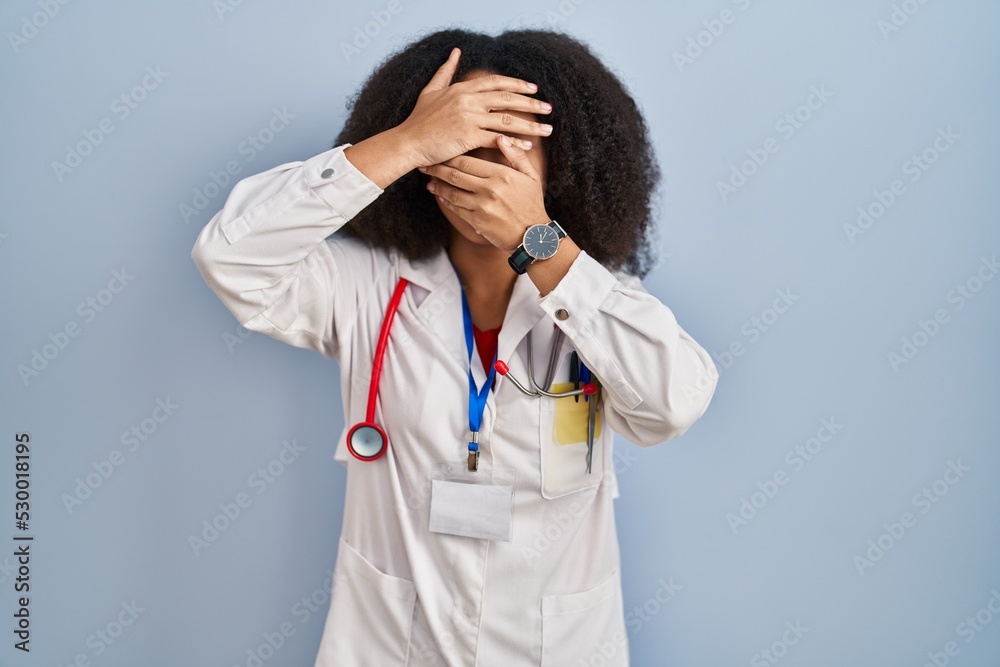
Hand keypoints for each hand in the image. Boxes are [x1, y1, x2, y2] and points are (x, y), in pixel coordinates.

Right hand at [396, 47, 552, 167]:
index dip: (518, 84)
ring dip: (531, 125)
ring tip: (547, 131)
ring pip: (507, 119)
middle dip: (531, 103)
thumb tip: (455, 51)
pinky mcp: (468, 136)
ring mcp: (469, 118)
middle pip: (508, 98)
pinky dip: (515, 142)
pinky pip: (497, 138)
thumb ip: (446, 71)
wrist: (408, 141)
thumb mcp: (431, 90)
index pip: (497, 82)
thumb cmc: (419, 120)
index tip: (534, 89)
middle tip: (549, 108)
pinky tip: (528, 146)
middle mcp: (468, 100)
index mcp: (463, 88)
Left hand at [420, 133, 550, 251]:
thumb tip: (501, 137)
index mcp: (501, 175)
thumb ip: (516, 155)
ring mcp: (482, 207)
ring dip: (438, 186)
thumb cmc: (532, 204)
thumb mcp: (531, 176)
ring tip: (429, 181)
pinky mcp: (477, 222)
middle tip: (425, 165)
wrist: (534, 237)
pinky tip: (440, 197)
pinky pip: (456, 209)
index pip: (468, 161)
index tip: (440, 151)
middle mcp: (489, 189)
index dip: (450, 156)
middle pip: (455, 175)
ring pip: (452, 192)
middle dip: (437, 169)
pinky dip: (446, 202)